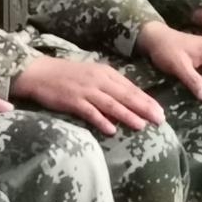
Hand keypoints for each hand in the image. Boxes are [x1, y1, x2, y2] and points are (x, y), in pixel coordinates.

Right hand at [11, 55, 168, 134]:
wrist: (40, 72)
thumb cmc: (68, 75)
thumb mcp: (92, 76)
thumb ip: (109, 89)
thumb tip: (126, 106)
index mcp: (106, 73)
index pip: (131, 88)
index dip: (147, 100)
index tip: (161, 111)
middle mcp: (99, 80)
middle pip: (125, 95)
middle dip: (144, 108)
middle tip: (160, 119)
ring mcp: (86, 90)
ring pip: (111, 104)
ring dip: (127, 115)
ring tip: (141, 125)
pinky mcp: (72, 100)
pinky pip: (90, 111)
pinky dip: (101, 120)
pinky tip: (111, 129)